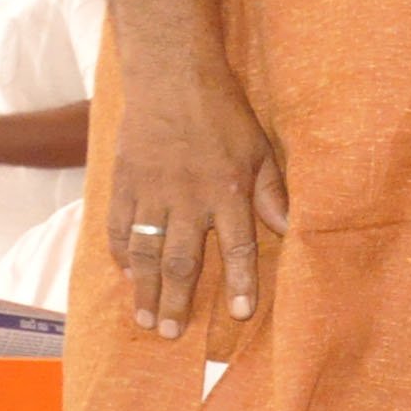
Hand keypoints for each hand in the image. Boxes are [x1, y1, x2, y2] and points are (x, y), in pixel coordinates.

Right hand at [105, 55, 287, 339]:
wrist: (171, 77)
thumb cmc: (223, 114)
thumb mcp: (261, 150)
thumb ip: (273, 193)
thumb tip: (291, 230)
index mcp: (228, 192)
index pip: (237, 247)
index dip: (242, 282)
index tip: (241, 313)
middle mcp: (188, 198)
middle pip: (181, 260)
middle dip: (177, 300)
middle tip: (171, 333)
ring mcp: (152, 192)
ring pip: (146, 251)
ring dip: (145, 288)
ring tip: (144, 318)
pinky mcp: (125, 181)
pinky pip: (119, 225)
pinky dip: (121, 252)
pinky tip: (124, 274)